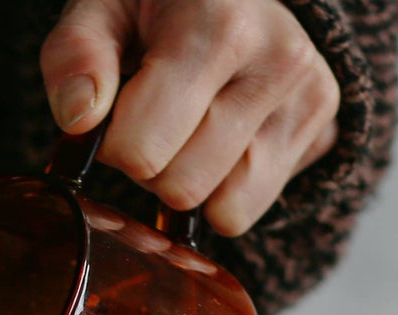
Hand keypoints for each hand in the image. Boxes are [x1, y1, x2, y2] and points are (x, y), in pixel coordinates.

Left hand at [40, 0, 340, 235]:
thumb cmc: (155, 6)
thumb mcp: (100, 9)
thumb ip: (75, 57)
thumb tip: (80, 118)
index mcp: (219, 25)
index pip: (142, 151)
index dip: (113, 146)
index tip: (118, 113)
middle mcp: (277, 59)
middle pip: (180, 187)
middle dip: (152, 167)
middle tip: (156, 119)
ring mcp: (307, 96)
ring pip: (218, 209)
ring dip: (186, 183)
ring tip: (188, 126)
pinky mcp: (321, 129)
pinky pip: (245, 211)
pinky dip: (220, 192)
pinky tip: (218, 141)